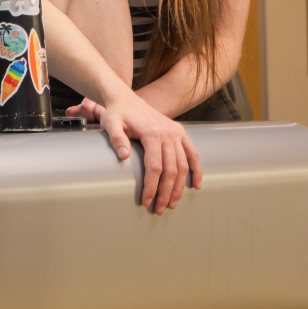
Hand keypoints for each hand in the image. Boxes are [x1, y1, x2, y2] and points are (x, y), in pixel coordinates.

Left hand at [71, 90, 201, 213]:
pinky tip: (196, 185)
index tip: (146, 201)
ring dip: (179, 187)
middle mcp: (168, 134)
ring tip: (172, 203)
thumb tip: (124, 156)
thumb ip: (116, 138)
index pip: (154, 167)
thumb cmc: (117, 113)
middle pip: (171, 170)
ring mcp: (176, 134)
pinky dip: (197, 170)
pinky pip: (193, 154)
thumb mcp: (111, 123)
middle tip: (159, 209)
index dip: (151, 187)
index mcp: (152, 133)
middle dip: (165, 192)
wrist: (126, 99)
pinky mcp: (180, 133)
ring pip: (183, 166)